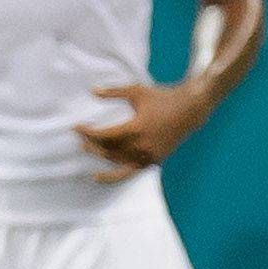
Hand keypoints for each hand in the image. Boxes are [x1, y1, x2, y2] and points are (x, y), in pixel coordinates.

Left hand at [75, 81, 210, 179]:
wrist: (190, 110)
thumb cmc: (163, 98)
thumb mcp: (137, 91)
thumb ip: (114, 92)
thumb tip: (92, 91)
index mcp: (137, 128)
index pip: (105, 135)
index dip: (88, 133)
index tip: (77, 127)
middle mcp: (142, 146)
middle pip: (109, 150)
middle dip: (92, 144)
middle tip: (80, 138)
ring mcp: (148, 155)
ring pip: (117, 161)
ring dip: (100, 156)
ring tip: (87, 149)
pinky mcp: (153, 161)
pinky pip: (129, 171)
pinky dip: (113, 176)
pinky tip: (98, 177)